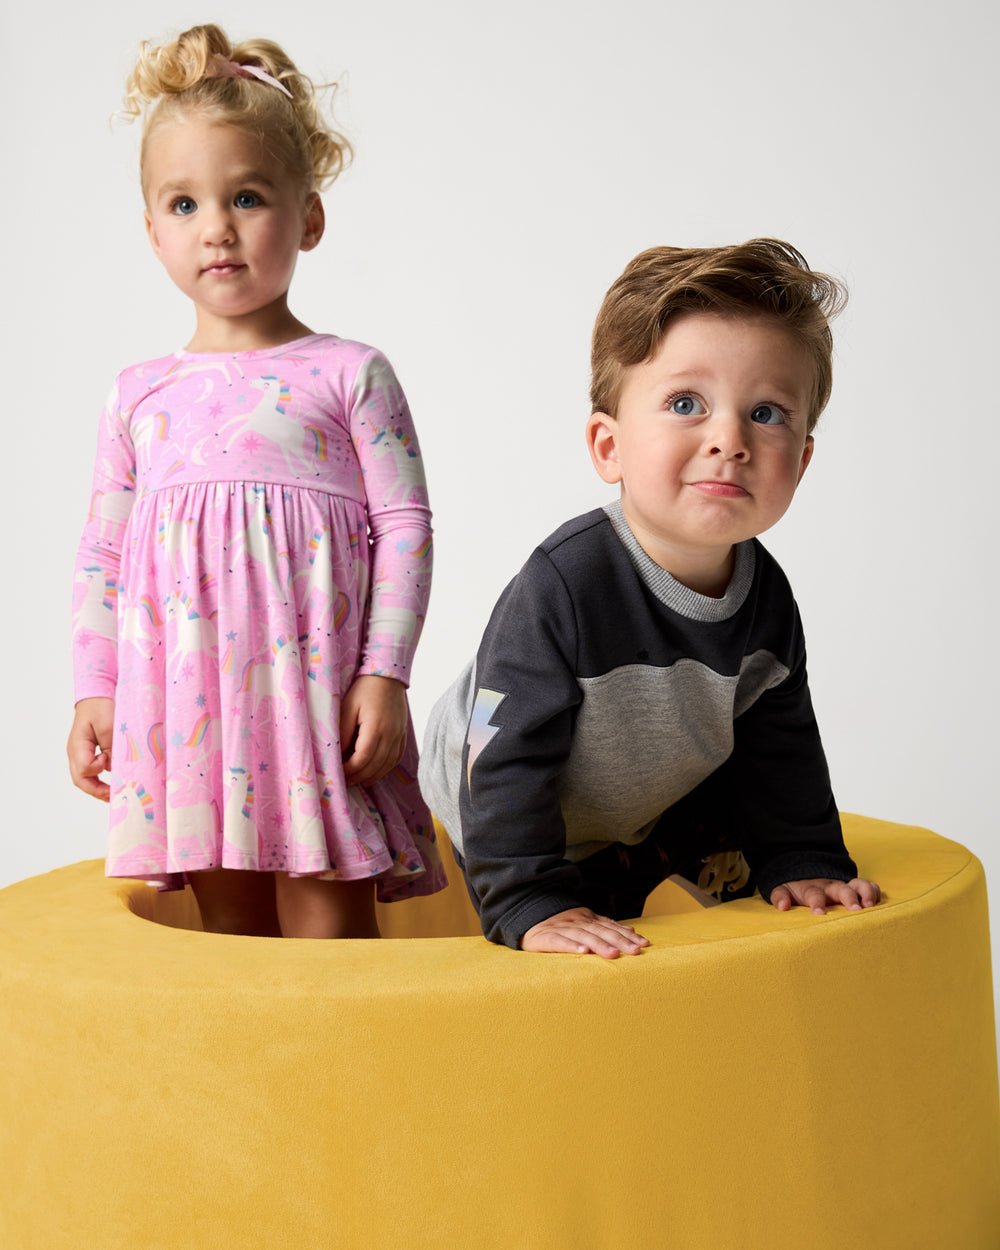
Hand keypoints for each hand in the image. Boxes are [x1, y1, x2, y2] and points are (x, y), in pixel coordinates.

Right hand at [67, 697, 114, 800]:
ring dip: (98, 789)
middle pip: (80, 780)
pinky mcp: (87, 755)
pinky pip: (90, 773)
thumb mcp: (107, 724)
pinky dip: (100, 781)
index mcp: (77, 746)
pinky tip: (114, 784)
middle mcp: (75, 754)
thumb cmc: (100, 709)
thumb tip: (112, 766)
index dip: (96, 769)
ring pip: (84, 779)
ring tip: (115, 795)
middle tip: (114, 797)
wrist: (95, 699)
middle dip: (97, 791)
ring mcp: (80, 756)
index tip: (107, 760)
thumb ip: (109, 746)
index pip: (83, 768)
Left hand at [340, 675, 407, 786]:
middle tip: (345, 780)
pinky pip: (396, 758)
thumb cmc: (364, 689)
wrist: (387, 675)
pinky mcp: (402, 734)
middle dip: (358, 776)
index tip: (338, 772)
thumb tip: (338, 755)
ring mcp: (399, 735)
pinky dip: (385, 768)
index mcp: (376, 728)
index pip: (362, 759)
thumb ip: (343, 733)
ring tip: (357, 779)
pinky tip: (374, 771)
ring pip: (387, 766)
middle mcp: (391, 735)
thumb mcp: (347, 708)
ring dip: (372, 776)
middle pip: (375, 766)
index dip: (349, 770)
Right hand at [521, 907, 649, 957]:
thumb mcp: (584, 922)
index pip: (610, 926)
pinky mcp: (545, 938)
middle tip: (636, 951)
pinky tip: (583, 952)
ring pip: (583, 936)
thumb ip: (606, 926)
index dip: (627, 935)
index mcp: (586, 919)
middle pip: (601, 931)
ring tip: (613, 954)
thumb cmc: (560, 925)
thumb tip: (632, 931)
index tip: (644, 944)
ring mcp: (561, 928)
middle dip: (619, 941)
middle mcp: (576, 922)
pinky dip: (572, 946)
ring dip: (600, 945)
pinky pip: (559, 942)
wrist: (526, 916)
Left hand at [770, 877, 880, 914]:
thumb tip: (782, 906)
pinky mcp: (856, 889)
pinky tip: (879, 904)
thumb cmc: (796, 890)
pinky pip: (869, 886)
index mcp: (812, 889)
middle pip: (841, 889)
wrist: (806, 873)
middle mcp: (831, 887)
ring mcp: (845, 886)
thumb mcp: (783, 890)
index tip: (819, 913)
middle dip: (849, 898)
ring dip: (867, 893)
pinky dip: (876, 892)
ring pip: (859, 884)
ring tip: (871, 906)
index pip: (815, 894)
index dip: (817, 903)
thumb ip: (780, 897)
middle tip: (855, 910)